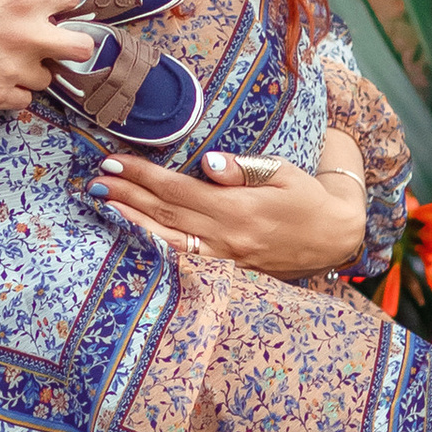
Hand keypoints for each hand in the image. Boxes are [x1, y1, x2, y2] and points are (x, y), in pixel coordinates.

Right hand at [0, 0, 97, 108]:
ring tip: (7, 60)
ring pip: (48, 77)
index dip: (61, 0)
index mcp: (22, 0)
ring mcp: (13, 70)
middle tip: (51, 42)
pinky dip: (12, 91)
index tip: (51, 4)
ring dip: (33, 69)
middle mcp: (25, 36)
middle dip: (73, 44)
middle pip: (83, 49)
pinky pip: (23, 100)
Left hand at [92, 131, 371, 276]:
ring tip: (104, 204)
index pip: (178, 189)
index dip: (143, 177)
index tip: (114, 162)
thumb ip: (244, 168)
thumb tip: (209, 162)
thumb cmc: (308, 196)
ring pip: (168, 239)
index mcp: (238, 209)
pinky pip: (185, 256)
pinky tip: (135, 234)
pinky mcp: (228, 269)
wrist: (335, 237)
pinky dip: (155, 244)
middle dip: (127, 196)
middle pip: (165, 213)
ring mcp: (225, 257)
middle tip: (96, 179)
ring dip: (132, 221)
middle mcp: (227, 236)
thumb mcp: (283, 171)